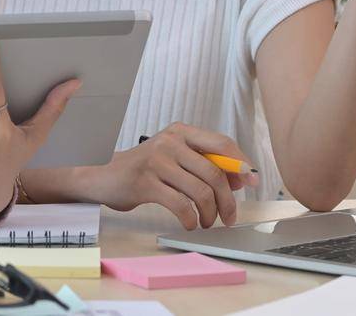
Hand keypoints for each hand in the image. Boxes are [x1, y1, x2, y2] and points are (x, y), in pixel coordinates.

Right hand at [66, 123, 256, 229]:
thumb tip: (241, 178)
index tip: (252, 182)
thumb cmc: (145, 170)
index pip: (222, 143)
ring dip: (210, 213)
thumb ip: (205, 164)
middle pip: (214, 172)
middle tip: (229, 216)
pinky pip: (180, 204)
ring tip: (206, 222)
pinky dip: (190, 219)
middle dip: (228, 199)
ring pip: (200, 191)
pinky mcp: (145, 182)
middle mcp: (170, 142)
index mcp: (180, 132)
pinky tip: (189, 223)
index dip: (241, 164)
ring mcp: (156, 161)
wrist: (103, 177)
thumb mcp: (175, 159)